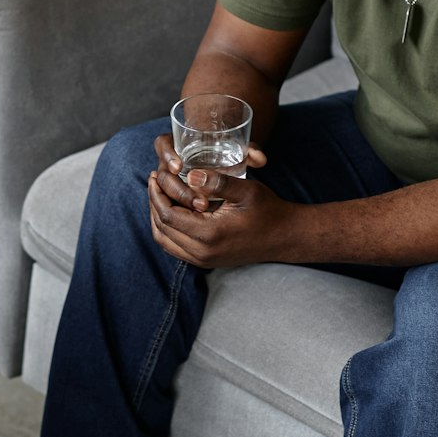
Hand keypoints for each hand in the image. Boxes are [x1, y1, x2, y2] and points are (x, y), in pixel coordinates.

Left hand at [148, 133, 285, 269]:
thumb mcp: (246, 190)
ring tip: (159, 194)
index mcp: (209, 235)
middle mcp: (201, 252)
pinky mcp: (204, 261)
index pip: (167, 215)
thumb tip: (191, 175)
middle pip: (161, 229)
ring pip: (164, 240)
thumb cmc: (267, 210)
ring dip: (157, 217)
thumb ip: (217, 182)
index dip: (157, 194)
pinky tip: (172, 210)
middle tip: (154, 182)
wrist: (284, 237)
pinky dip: (167, 229)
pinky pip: (174, 246)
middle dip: (154, 203)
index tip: (155, 176)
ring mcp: (202, 260)